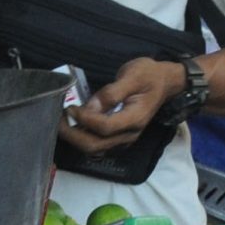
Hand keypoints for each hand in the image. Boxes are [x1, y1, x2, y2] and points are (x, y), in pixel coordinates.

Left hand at [61, 58, 182, 153]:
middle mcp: (129, 134)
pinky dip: (82, 140)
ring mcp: (124, 139)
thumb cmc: (149, 75)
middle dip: (73, 135)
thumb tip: (90, 107)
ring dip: (75, 140)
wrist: (165, 82)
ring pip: (95, 149)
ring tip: (62, 123)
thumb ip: (111, 92)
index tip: (70, 107)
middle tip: (58, 118)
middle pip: (96, 145)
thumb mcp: (132, 75)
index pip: (104, 128)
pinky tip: (73, 127)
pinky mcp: (119, 138)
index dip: (84, 120)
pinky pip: (97, 146)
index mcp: (135, 118)